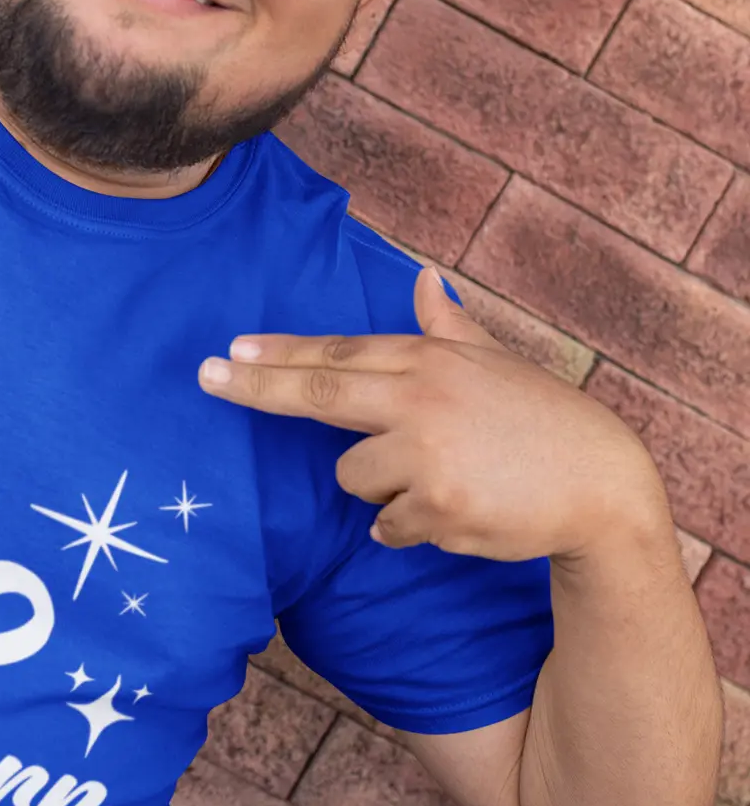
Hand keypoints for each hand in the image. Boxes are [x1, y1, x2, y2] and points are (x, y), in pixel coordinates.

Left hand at [198, 266, 665, 561]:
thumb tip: (423, 279)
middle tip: (205, 376)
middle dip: (256, 386)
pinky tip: (459, 511)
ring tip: (446, 478)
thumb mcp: (496, 363)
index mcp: (430, 360)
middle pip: (318, 391)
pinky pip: (386, 526)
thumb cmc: (543, 421)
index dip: (280, 352)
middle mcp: (421, 399)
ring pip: (354, 478)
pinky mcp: (437, 507)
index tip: (231, 349)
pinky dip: (409, 526)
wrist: (601, 485)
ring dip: (384, 488)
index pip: (338, 352)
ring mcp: (427, 454)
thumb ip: (448, 327)